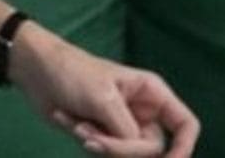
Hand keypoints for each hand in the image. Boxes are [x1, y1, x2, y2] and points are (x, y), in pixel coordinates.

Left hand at [13, 28, 198, 156]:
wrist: (39, 73)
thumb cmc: (75, 74)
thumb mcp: (104, 100)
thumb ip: (125, 131)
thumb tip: (143, 156)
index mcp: (154, 94)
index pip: (185, 125)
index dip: (184, 148)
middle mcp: (143, 113)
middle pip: (151, 149)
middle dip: (120, 149)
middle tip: (91, 140)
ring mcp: (123, 127)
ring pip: (125, 156)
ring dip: (98, 145)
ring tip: (76, 124)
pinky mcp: (103, 137)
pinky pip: (104, 154)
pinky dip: (85, 142)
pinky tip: (68, 120)